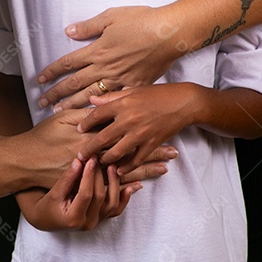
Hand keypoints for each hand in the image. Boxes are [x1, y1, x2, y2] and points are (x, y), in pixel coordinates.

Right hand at [17, 157, 139, 231]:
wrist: (46, 219)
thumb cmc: (47, 204)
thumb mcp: (54, 192)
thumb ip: (67, 178)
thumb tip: (79, 160)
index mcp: (73, 218)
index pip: (85, 194)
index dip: (89, 176)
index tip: (90, 158)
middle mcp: (87, 224)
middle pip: (100, 197)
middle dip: (101, 175)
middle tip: (101, 156)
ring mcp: (96, 222)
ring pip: (112, 203)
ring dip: (115, 184)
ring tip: (114, 166)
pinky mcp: (101, 219)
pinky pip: (116, 209)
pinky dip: (125, 198)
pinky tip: (132, 185)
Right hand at [22, 107, 177, 189]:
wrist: (25, 161)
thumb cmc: (43, 137)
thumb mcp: (63, 117)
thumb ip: (85, 111)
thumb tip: (103, 102)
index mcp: (91, 132)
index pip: (123, 129)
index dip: (143, 128)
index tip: (162, 127)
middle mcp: (94, 152)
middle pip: (129, 149)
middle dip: (152, 150)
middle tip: (173, 151)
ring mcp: (91, 170)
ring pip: (125, 169)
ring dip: (146, 168)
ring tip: (166, 168)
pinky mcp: (85, 183)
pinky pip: (111, 185)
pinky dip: (128, 184)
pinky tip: (142, 185)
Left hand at [36, 6, 187, 108]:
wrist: (169, 33)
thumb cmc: (143, 21)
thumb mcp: (112, 17)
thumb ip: (89, 26)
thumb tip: (69, 31)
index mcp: (98, 49)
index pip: (68, 62)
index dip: (52, 72)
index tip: (39, 80)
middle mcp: (105, 67)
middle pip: (74, 82)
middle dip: (56, 93)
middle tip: (42, 102)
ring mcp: (120, 79)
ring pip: (90, 95)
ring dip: (73, 104)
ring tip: (60, 112)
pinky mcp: (135, 86)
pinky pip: (114, 100)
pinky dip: (103, 109)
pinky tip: (94, 116)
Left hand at [76, 84, 200, 174]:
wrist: (183, 103)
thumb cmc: (158, 94)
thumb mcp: (133, 90)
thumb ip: (112, 98)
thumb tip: (91, 100)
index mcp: (123, 104)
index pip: (97, 115)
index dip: (85, 123)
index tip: (78, 130)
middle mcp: (129, 120)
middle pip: (102, 138)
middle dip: (89, 149)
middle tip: (79, 156)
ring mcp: (141, 134)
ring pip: (117, 153)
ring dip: (105, 160)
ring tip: (98, 163)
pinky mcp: (152, 144)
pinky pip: (135, 160)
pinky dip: (126, 167)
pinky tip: (118, 171)